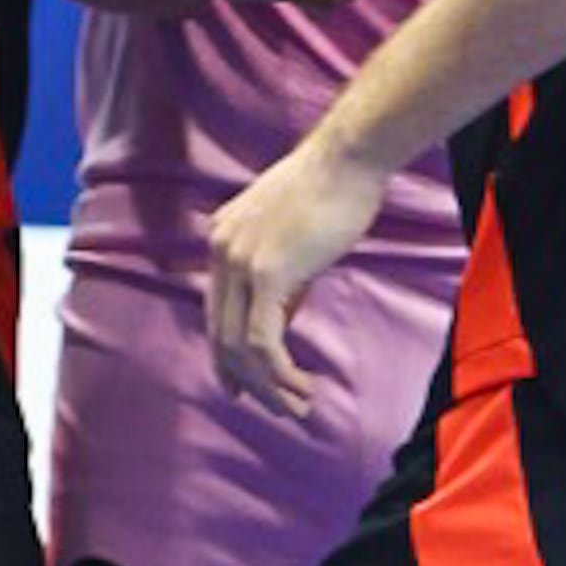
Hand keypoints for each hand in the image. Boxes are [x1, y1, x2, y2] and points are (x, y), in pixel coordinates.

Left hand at [208, 133, 390, 413]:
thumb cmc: (337, 190)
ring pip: (238, 346)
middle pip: (219, 335)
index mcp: (223, 238)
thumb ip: (282, 277)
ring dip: (269, 386)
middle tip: (278, 408)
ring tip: (298, 406)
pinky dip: (278, 373)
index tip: (245, 388)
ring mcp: (238, 261)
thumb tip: (281, 320)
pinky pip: (260, 341)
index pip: (215, 311)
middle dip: (247, 380)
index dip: (227, 357)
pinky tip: (302, 386)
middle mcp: (221, 249)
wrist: (350, 157)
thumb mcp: (296, 239)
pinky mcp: (265, 273)